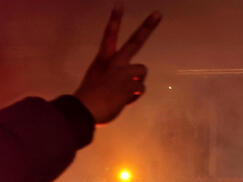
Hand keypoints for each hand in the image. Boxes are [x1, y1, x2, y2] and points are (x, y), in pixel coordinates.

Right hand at [74, 7, 161, 123]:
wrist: (84, 109)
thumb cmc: (88, 99)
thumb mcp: (95, 80)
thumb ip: (111, 77)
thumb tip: (126, 86)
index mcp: (102, 59)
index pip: (109, 34)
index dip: (115, 19)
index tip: (119, 5)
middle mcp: (114, 62)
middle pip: (135, 41)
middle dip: (147, 27)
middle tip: (158, 14)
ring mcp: (124, 72)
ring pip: (142, 71)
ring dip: (136, 82)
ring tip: (121, 92)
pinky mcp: (131, 84)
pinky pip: (141, 89)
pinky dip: (134, 96)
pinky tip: (122, 100)